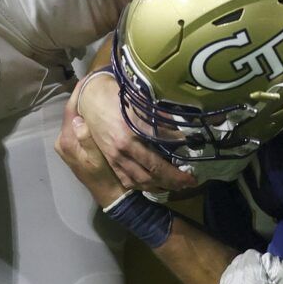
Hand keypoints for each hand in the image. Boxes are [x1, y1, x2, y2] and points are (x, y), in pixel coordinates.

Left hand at [55, 92, 128, 207]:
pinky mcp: (74, 147)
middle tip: (96, 83)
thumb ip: (86, 139)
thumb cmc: (106, 176)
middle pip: (72, 113)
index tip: (87, 78)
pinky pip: (78, 127)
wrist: (111, 195)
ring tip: (97, 93)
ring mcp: (67, 144)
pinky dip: (86, 117)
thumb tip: (78, 118)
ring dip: (85, 107)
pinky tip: (96, 112)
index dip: (78, 93)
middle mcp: (62, 141)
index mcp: (66, 141)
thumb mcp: (98, 159)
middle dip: (82, 98)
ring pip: (76, 119)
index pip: (70, 111)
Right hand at [72, 70, 198, 193]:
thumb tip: (181, 136)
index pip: (158, 162)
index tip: (191, 174)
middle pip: (152, 175)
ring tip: (174, 186)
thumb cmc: (117, 97)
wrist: (91, 98)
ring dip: (159, 186)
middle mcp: (122, 151)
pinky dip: (142, 185)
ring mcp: (115, 158)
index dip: (176, 171)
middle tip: (189, 183)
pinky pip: (127, 180)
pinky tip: (153, 184)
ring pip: (140, 181)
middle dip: (172, 182)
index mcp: (131, 137)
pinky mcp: (110, 160)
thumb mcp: (141, 105)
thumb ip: (161, 121)